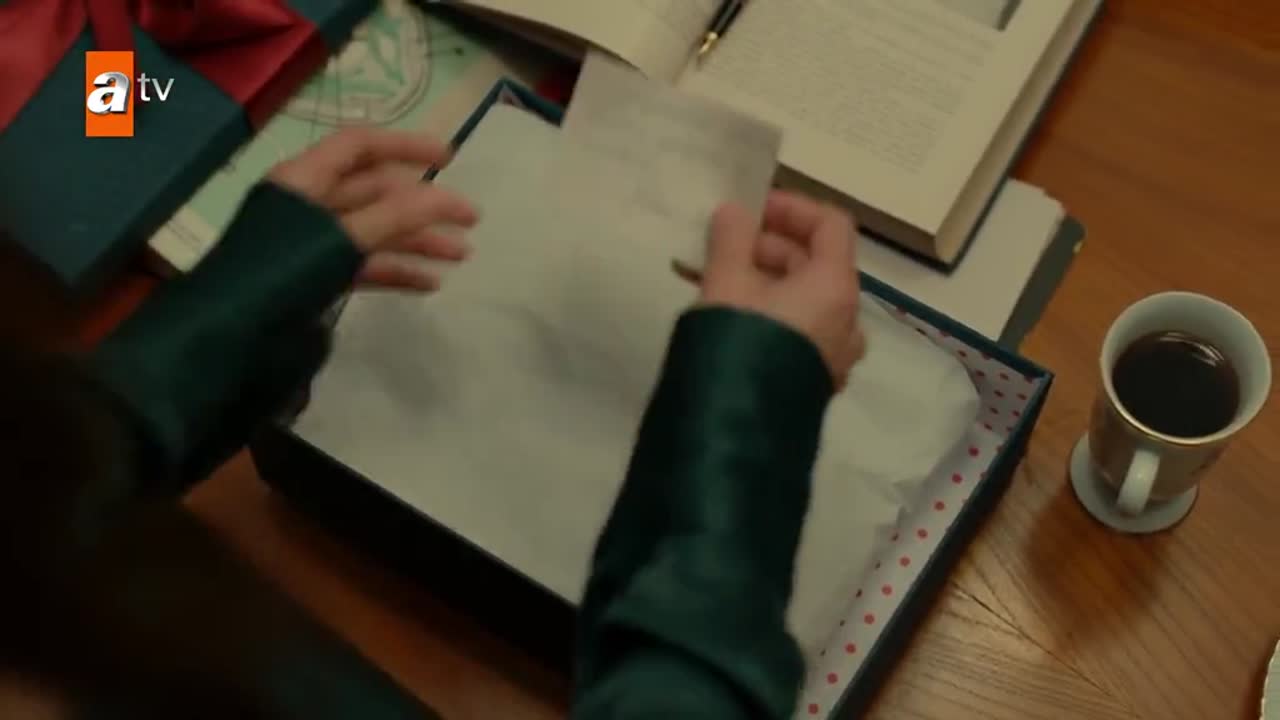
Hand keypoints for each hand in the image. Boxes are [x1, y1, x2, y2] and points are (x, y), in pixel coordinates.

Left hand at [267, 128, 477, 290]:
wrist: (229, 336)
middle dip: (423, 206)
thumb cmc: (282, 272)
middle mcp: (308, 205)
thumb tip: (446, 198)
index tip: (450, 158)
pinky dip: (396, 272)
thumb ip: (397, 216)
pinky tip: (429, 285)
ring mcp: (311, 245)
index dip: (406, 146)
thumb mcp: (341, 238)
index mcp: (305, 179)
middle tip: (470, 221)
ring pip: (374, 233)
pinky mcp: (315, 280)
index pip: (360, 146)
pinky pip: (363, 267)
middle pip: (375, 192)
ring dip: (417, 242)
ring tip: (461, 256)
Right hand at [698, 191, 864, 388]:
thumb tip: (734, 211)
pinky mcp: (815, 380)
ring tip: (713, 281)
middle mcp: (847, 319)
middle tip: (720, 247)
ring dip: (762, 280)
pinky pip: (799, 330)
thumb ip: (730, 241)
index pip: (831, 225)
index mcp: (835, 287)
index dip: (792, 208)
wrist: (738, 433)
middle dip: (767, 247)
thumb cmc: (738, 345)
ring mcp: (835, 354)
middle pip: (816, 262)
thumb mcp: (725, 284)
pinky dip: (770, 312)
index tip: (751, 209)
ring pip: (804, 299)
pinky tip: (728, 317)